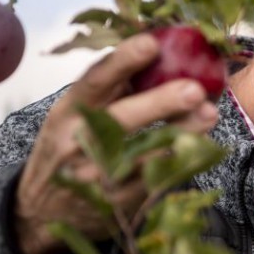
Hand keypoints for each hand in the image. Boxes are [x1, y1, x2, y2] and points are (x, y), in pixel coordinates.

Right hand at [14, 33, 220, 253]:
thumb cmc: (71, 145)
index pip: (94, 81)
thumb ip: (112, 88)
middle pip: (121, 119)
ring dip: (182, 133)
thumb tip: (163, 49)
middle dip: (160, 103)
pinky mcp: (119, 201)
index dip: (122, 61)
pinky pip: (154, 180)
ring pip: (145, 153)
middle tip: (195, 89)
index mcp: (68, 111)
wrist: (44, 209)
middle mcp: (79, 141)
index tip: (152, 43)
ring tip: (209, 114)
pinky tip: (203, 147)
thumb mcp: (76, 114)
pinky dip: (180, 161)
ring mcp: (98, 174)